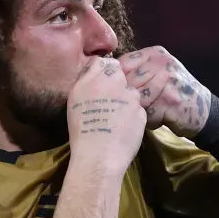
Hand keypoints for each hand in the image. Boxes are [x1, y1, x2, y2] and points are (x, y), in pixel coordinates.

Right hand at [66, 57, 145, 174]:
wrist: (99, 154)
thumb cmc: (82, 125)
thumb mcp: (75, 95)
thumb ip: (88, 74)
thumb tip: (97, 62)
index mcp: (103, 76)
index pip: (110, 65)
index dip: (106, 75)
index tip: (101, 88)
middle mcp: (122, 84)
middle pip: (122, 80)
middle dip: (117, 88)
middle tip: (106, 106)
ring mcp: (134, 100)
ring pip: (131, 95)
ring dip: (125, 103)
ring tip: (113, 120)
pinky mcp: (142, 115)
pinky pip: (138, 111)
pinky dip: (131, 117)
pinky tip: (121, 129)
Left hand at [119, 46, 212, 137]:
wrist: (203, 110)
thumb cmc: (174, 91)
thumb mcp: (159, 71)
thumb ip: (137, 69)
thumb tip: (106, 74)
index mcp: (156, 53)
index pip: (123, 63)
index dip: (115, 81)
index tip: (115, 93)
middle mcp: (163, 64)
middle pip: (128, 82)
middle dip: (126, 99)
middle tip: (129, 107)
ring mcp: (168, 82)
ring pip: (136, 99)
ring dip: (137, 111)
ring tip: (144, 113)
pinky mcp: (171, 102)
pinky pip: (147, 114)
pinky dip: (148, 121)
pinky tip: (156, 119)